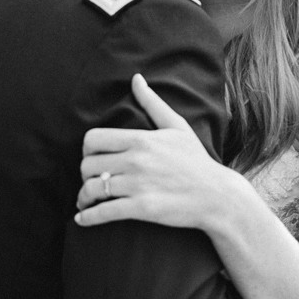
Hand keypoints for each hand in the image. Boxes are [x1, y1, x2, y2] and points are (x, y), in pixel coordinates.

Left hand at [75, 75, 234, 231]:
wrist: (217, 196)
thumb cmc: (197, 161)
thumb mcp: (177, 127)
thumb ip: (152, 103)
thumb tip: (136, 79)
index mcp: (140, 139)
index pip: (92, 139)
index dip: (86, 151)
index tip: (93, 159)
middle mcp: (136, 160)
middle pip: (87, 165)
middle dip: (85, 174)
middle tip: (91, 181)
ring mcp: (138, 185)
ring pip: (92, 188)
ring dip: (83, 197)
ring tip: (85, 202)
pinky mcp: (142, 208)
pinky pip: (103, 212)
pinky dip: (87, 217)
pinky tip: (82, 219)